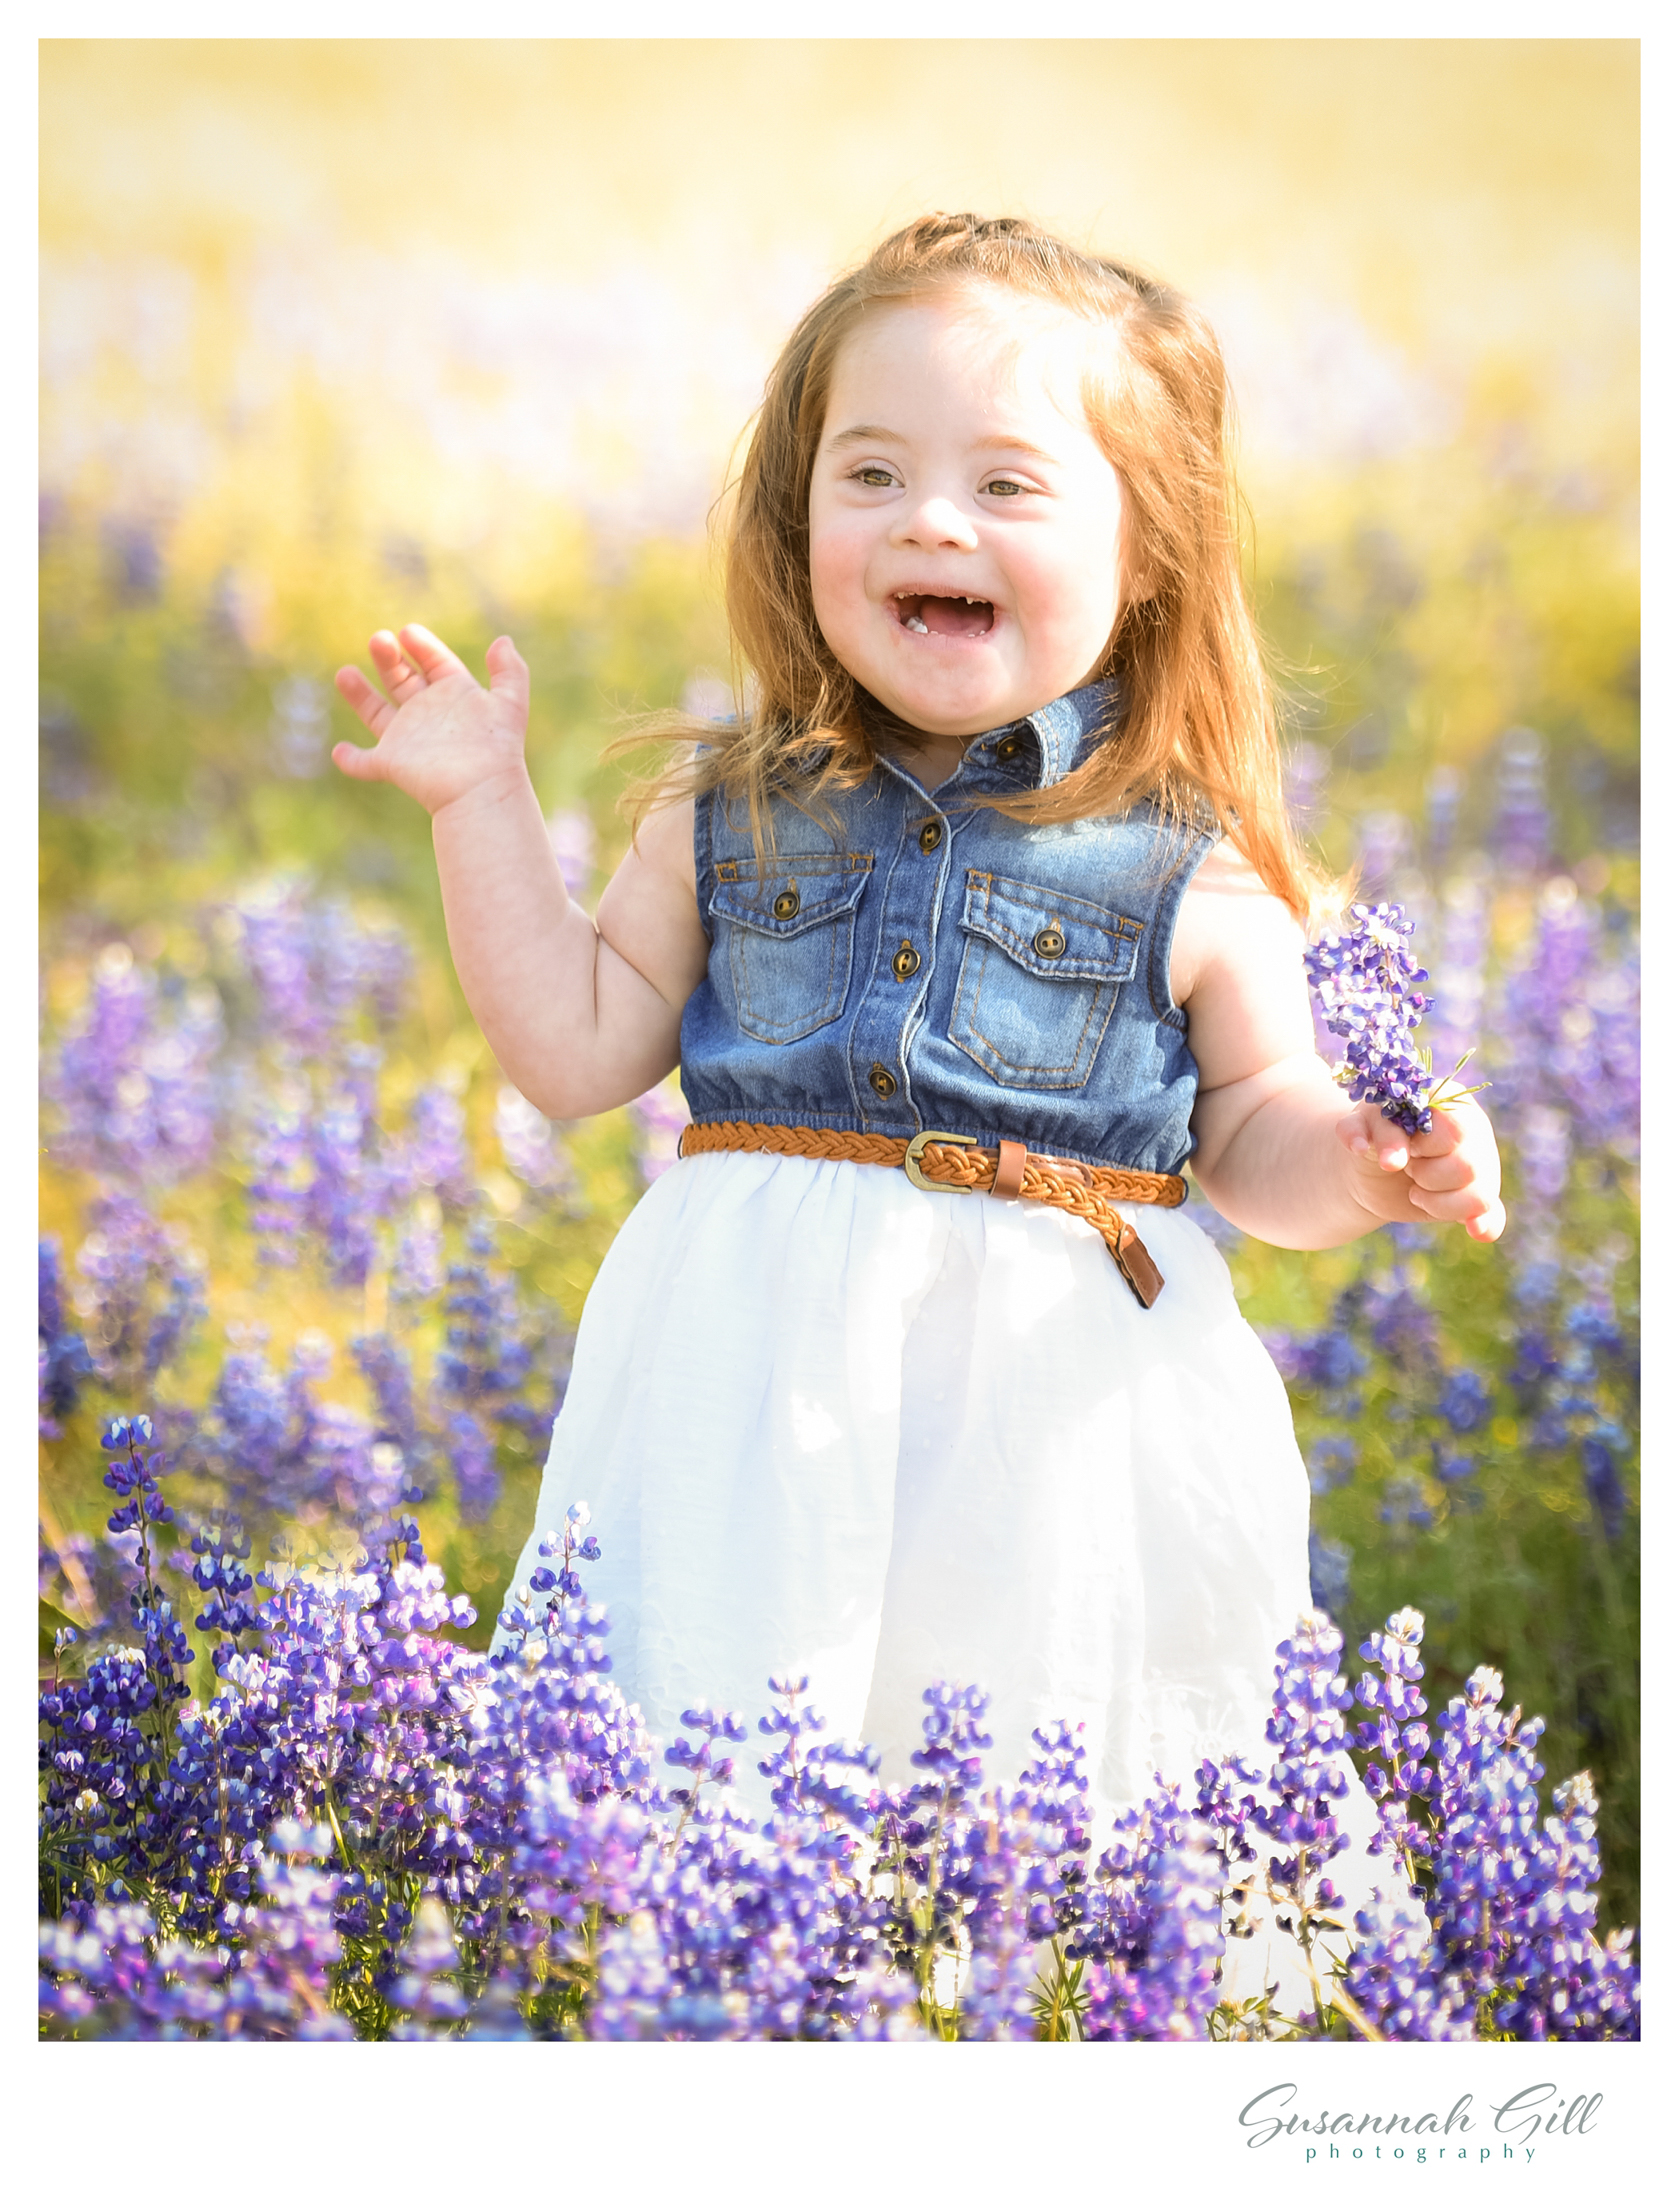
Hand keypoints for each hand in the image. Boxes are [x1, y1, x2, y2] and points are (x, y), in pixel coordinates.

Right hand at [332, 626, 530, 817]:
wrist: (479, 790)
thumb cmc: (495, 748)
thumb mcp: (510, 704)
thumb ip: (510, 671)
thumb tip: (503, 640)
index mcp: (455, 697)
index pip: (437, 663)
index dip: (424, 646)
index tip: (408, 632)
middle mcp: (429, 716)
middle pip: (402, 680)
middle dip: (389, 658)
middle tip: (379, 639)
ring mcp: (409, 741)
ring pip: (377, 713)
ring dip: (360, 694)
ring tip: (345, 673)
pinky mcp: (392, 764)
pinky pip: (365, 764)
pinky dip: (351, 760)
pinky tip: (340, 752)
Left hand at [1335, 1084, 1505, 1242]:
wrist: (1372, 1166)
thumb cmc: (1371, 1135)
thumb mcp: (1360, 1127)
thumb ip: (1360, 1131)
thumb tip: (1382, 1159)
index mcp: (1451, 1104)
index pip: (1454, 1130)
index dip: (1425, 1146)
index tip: (1407, 1149)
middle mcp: (1474, 1133)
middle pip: (1467, 1167)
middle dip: (1426, 1174)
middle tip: (1408, 1168)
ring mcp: (1481, 1167)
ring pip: (1478, 1196)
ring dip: (1435, 1200)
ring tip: (1415, 1188)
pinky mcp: (1475, 1198)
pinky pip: (1491, 1216)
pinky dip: (1484, 1224)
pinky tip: (1474, 1229)